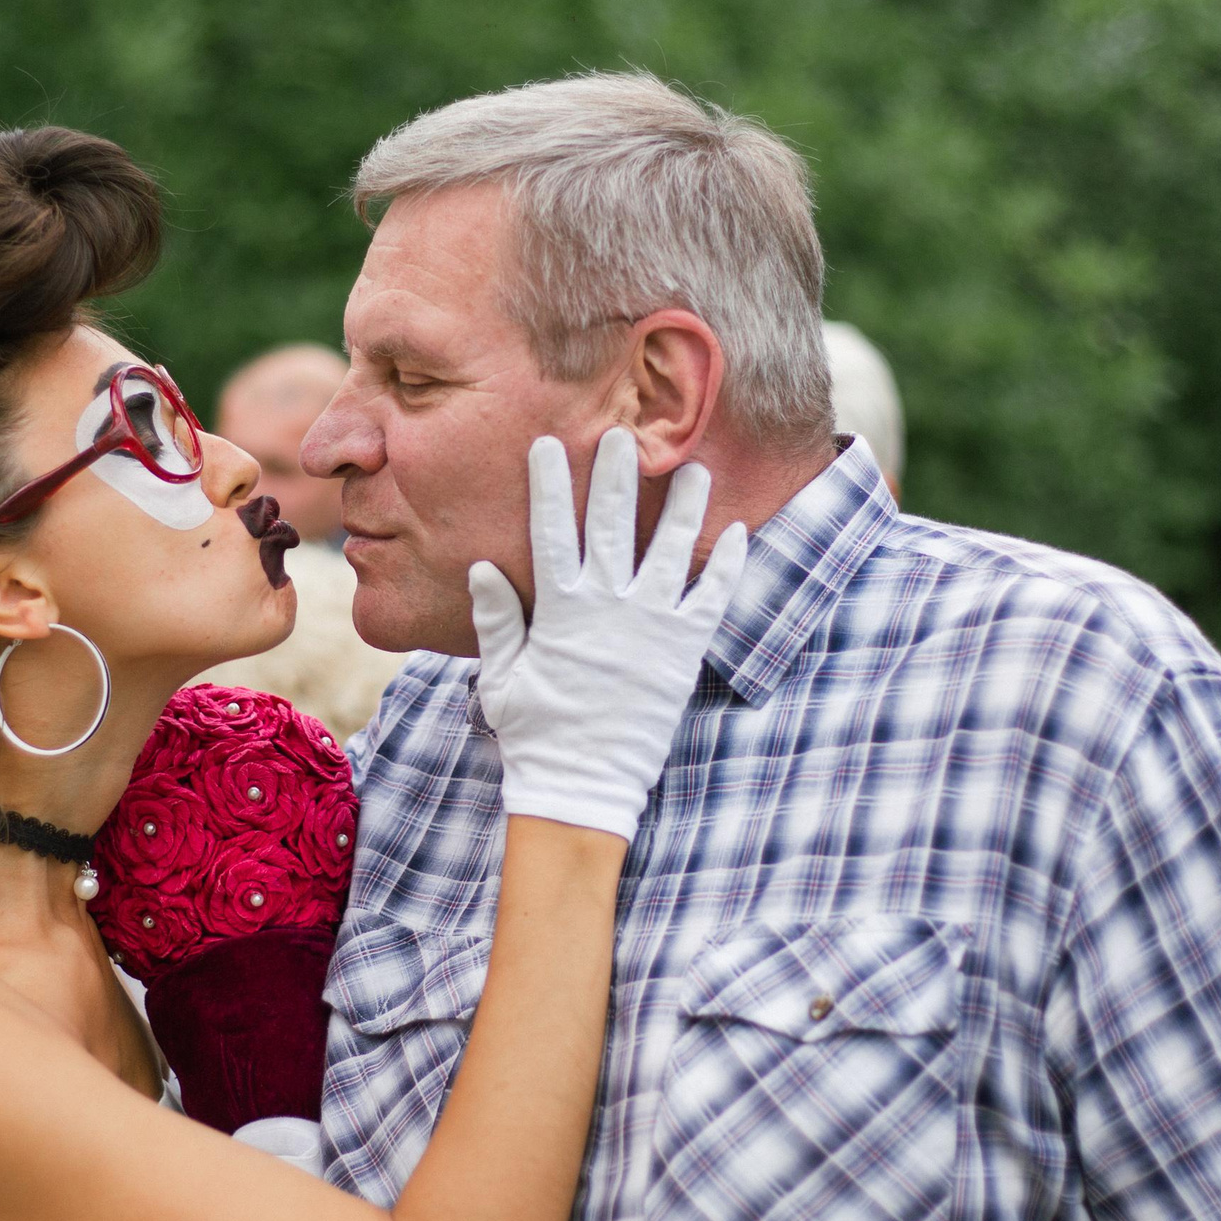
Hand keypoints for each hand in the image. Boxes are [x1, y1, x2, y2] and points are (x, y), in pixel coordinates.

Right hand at [468, 428, 747, 842]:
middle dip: (616, 474)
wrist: (582, 787)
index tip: (548, 443)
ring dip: (682, 506)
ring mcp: (651, 627)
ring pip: (671, 550)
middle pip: (612, 525)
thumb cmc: (535, 734)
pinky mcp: (684, 651)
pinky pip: (711, 599)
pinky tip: (737, 533)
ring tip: (694, 467)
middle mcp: (608, 608)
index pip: (551, 531)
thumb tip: (483, 567)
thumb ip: (497, 620)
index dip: (551, 485)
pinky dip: (726, 566)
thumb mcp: (501, 677)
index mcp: (560, 610)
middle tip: (622, 433)